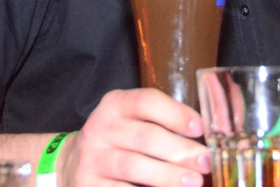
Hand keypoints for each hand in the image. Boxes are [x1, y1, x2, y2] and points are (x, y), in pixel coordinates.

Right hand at [57, 88, 210, 186]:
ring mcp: (92, 157)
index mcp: (115, 104)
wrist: (73, 163)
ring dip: (168, 175)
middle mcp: (100, 127)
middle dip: (180, 150)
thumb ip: (162, 123)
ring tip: (194, 182)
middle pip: (145, 136)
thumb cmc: (118, 140)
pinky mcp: (88, 184)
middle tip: (205, 162)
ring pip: (134, 165)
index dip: (175, 113)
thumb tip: (205, 139)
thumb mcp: (131, 121)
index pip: (146, 101)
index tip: (200, 128)